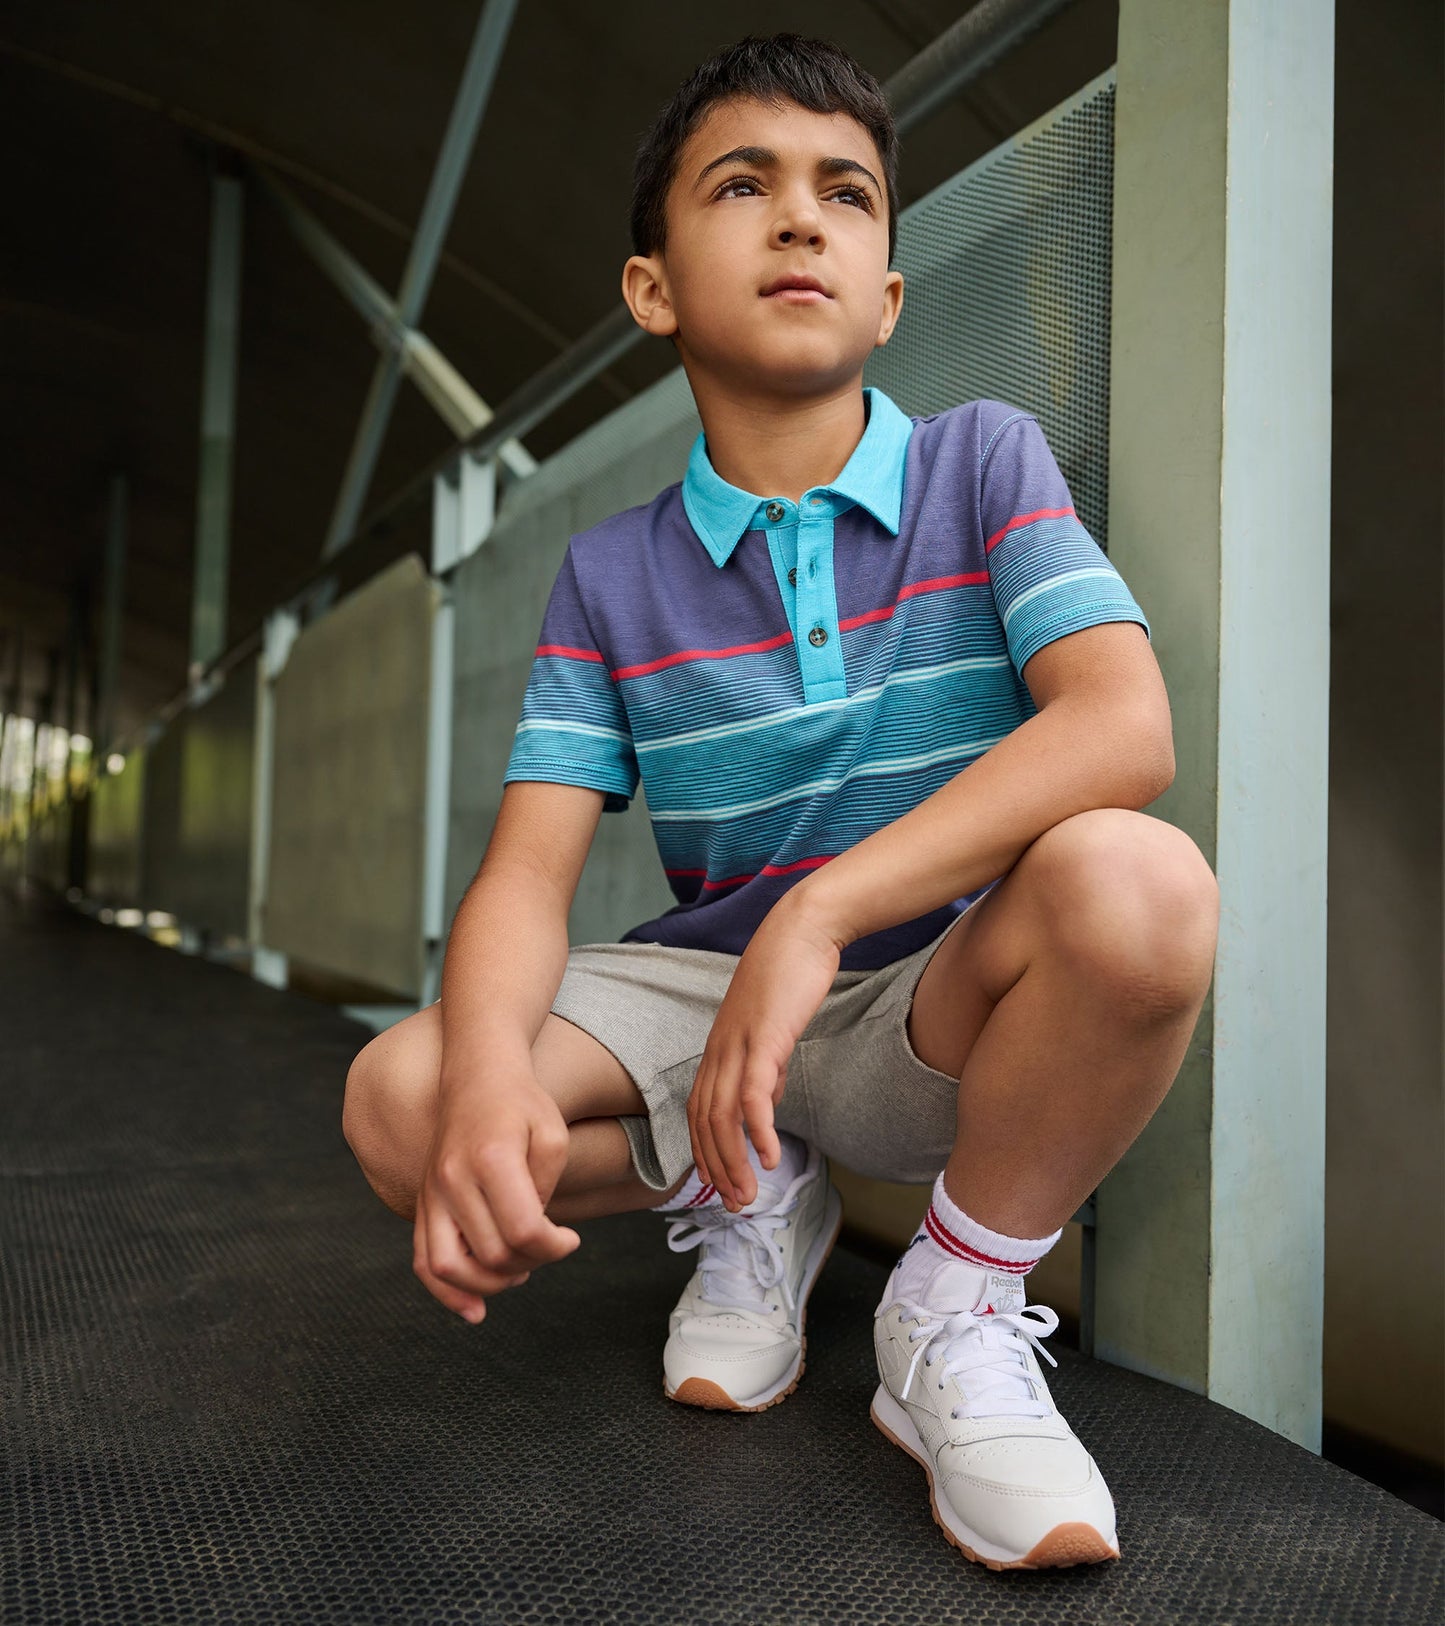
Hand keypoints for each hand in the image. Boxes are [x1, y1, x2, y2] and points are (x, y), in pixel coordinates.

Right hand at [413, 1075, 580, 1322]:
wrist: (477, 1075)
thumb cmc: (523, 1104)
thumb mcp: (553, 1136)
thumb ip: (545, 1191)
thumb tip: (532, 1239)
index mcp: (491, 1157)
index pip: (522, 1229)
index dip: (554, 1247)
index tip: (571, 1239)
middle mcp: (452, 1178)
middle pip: (490, 1253)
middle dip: (530, 1263)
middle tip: (549, 1247)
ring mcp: (431, 1192)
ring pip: (447, 1267)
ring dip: (489, 1285)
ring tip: (519, 1272)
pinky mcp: (423, 1203)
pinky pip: (423, 1260)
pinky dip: (446, 1292)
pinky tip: (474, 1310)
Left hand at [687, 897, 841, 1212]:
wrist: (802, 930)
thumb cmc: (790, 976)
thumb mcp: (772, 1031)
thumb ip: (767, 1067)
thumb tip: (766, 1102)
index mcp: (719, 1050)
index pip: (698, 1114)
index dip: (704, 1154)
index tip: (720, 1187)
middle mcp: (719, 1051)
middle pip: (704, 1123)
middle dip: (717, 1170)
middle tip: (735, 1205)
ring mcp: (738, 1044)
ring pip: (723, 1116)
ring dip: (733, 1161)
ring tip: (749, 1194)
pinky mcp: (764, 1038)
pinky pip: (754, 1093)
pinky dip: (757, 1130)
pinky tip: (769, 1156)